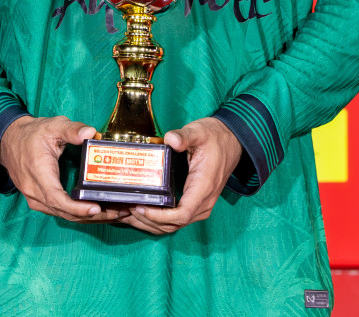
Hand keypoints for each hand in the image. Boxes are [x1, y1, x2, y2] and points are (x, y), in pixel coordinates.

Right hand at [0, 116, 127, 222]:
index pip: (57, 199)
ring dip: (89, 218)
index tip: (96, 208)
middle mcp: (35, 192)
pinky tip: (98, 211)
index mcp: (39, 174)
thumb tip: (90, 133)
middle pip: (65, 212)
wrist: (9, 141)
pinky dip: (79, 214)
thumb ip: (72, 129)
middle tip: (120, 211)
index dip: (77, 208)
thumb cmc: (32, 134)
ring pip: (64, 215)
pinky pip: (60, 212)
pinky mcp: (39, 201)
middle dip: (93, 216)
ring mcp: (36, 199)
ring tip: (115, 213)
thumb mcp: (52, 126)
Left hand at [119, 118, 242, 235]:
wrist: (231, 141)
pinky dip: (159, 221)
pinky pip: (177, 220)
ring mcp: (201, 206)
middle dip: (149, 221)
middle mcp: (204, 202)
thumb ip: (184, 136)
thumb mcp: (199, 132)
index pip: (181, 214)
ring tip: (130, 214)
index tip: (141, 206)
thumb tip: (171, 139)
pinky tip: (143, 214)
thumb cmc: (214, 138)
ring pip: (175, 226)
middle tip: (127, 209)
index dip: (159, 216)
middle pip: (174, 224)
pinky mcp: (197, 205)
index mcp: (204, 186)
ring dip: (152, 224)